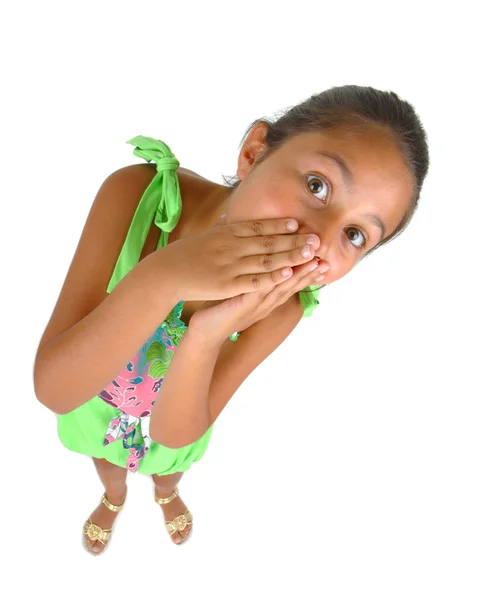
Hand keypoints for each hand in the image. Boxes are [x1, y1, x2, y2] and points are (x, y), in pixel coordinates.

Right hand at [155, 214, 324, 300]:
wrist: (167, 272)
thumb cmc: (187, 254)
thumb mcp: (207, 235)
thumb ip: (222, 227)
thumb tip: (228, 215)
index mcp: (228, 232)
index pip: (259, 227)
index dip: (280, 226)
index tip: (298, 224)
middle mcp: (232, 245)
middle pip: (269, 241)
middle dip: (294, 240)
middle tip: (317, 237)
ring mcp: (231, 265)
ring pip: (267, 259)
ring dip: (291, 255)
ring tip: (311, 252)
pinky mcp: (228, 284)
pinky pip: (255, 279)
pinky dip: (273, 276)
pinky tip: (288, 273)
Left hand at [187, 256, 328, 340]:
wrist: (204, 333)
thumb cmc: (218, 310)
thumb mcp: (239, 293)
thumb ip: (251, 280)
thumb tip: (258, 263)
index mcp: (265, 300)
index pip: (289, 285)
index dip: (306, 274)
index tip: (322, 261)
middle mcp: (264, 304)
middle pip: (290, 286)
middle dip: (309, 273)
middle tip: (326, 260)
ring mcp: (255, 306)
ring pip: (280, 288)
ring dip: (298, 275)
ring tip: (314, 262)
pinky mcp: (242, 305)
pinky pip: (260, 290)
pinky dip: (273, 280)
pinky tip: (284, 270)